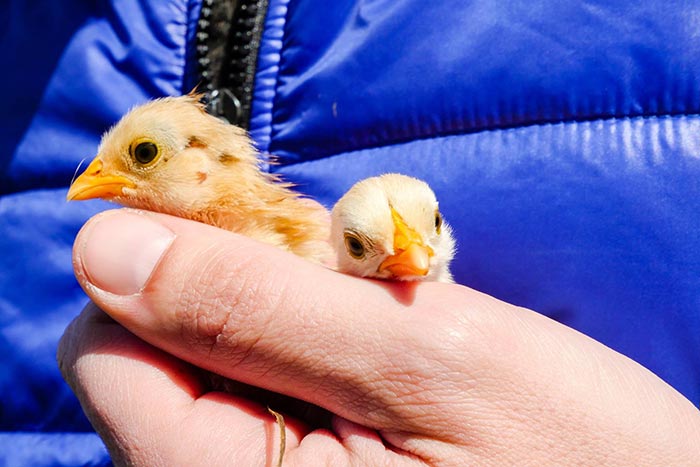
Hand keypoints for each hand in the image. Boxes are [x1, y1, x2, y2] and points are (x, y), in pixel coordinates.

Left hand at [58, 209, 699, 465]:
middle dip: (226, 282)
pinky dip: (294, 338)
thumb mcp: (425, 358)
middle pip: (147, 353)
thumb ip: (255, 307)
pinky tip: (363, 341)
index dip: (165, 264)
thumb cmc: (571, 454)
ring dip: (270, 307)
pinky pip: (253, 385)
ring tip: (367, 311)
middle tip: (332, 265)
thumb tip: (109, 245)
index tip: (246, 217)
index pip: (107, 350)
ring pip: (203, 361)